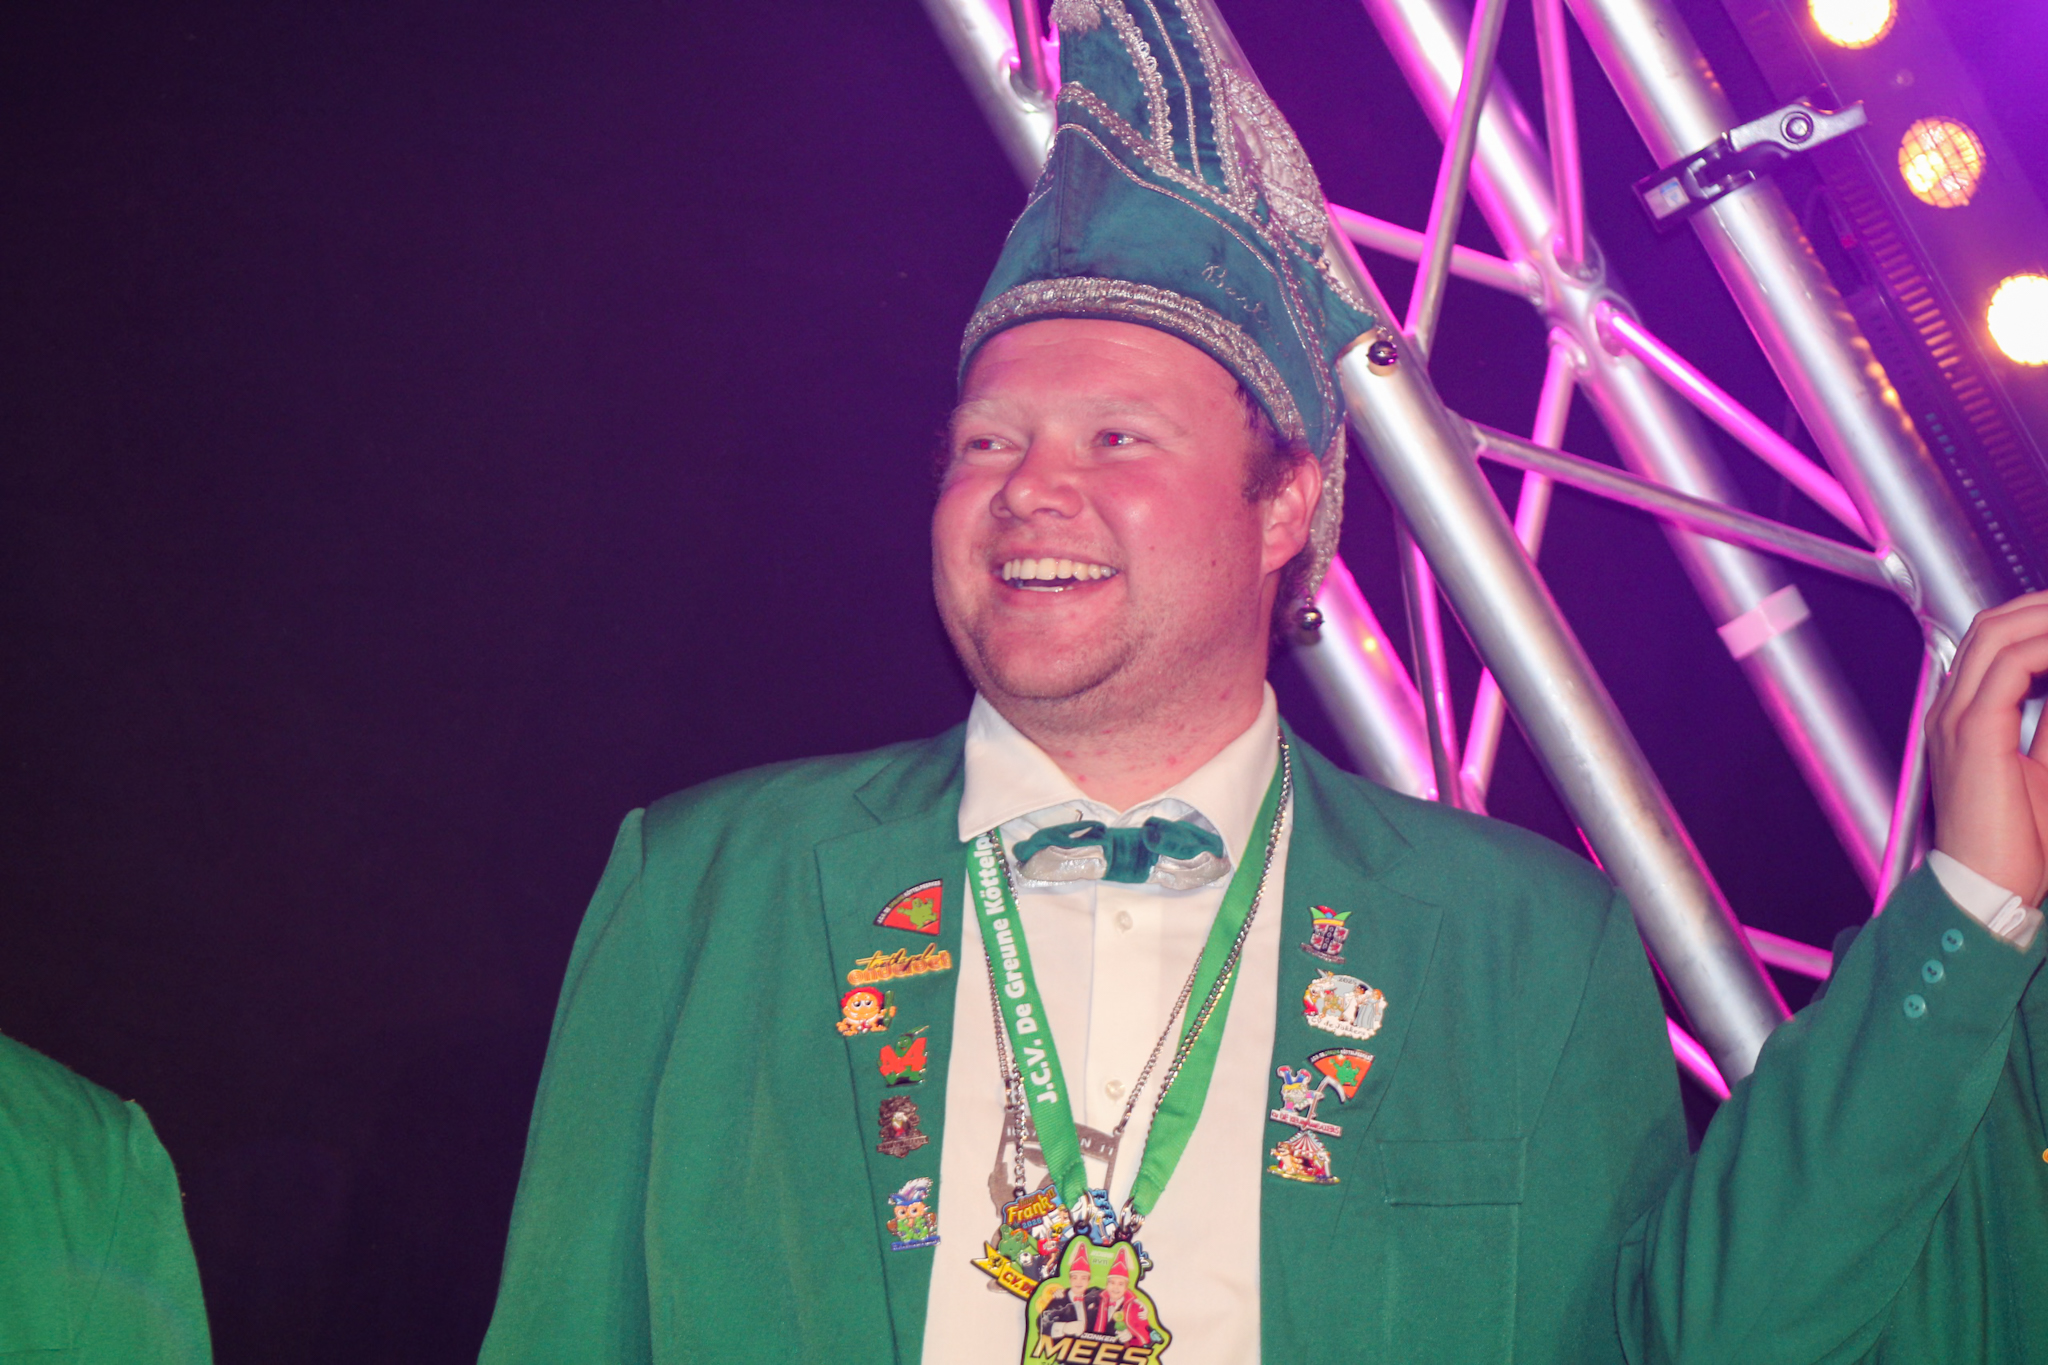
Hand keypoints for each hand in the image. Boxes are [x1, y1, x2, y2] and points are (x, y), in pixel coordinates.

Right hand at [1926, 590, 2047, 904]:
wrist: (1986, 891)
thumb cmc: (2014, 847)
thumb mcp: (2046, 770)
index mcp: (1961, 720)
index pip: (1991, 645)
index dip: (2033, 620)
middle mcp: (1950, 713)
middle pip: (1990, 627)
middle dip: (2040, 606)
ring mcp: (1954, 720)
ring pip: (1995, 637)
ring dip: (2044, 618)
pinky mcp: (1972, 734)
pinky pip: (2009, 669)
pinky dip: (2044, 650)